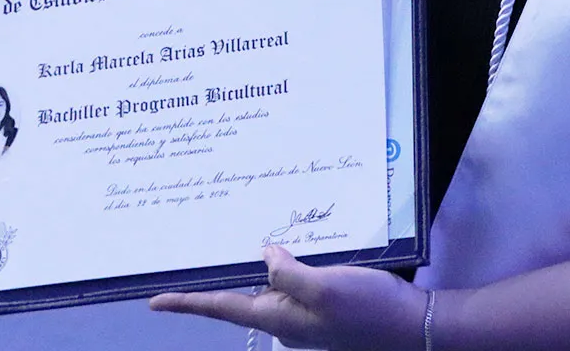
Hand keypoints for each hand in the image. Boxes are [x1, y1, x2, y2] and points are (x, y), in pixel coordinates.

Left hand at [150, 246, 428, 350]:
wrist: (415, 327)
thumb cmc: (370, 311)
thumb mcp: (325, 288)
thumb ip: (288, 272)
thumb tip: (264, 254)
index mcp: (279, 318)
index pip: (222, 308)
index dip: (188, 302)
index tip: (154, 300)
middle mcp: (287, 318)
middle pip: (241, 296)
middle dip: (215, 279)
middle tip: (189, 256)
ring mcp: (308, 312)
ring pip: (269, 285)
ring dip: (249, 266)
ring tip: (229, 242)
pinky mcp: (327, 302)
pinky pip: (294, 280)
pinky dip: (283, 262)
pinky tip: (286, 244)